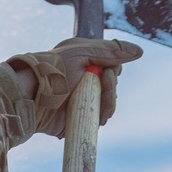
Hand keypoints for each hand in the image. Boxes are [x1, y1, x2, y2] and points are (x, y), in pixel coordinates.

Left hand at [4, 38, 142, 137]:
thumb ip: (111, 51)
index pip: (111, 67)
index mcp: (84, 63)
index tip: (109, 68)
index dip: (114, 69)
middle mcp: (84, 82)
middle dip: (111, 86)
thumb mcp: (83, 52)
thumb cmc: (53, 69)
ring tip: (96, 96)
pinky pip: (100, 120)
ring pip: (109, 105)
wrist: (31, 96)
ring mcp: (82, 101)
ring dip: (109, 101)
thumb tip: (139, 51)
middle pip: (112, 87)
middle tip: (103, 79)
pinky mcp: (79, 119)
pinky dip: (102, 116)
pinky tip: (97, 113)